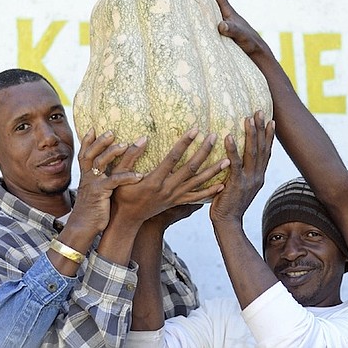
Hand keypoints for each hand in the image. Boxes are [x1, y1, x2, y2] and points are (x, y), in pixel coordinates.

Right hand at [68, 128, 143, 233]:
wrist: (83, 227)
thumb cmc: (92, 210)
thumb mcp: (94, 192)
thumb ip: (100, 180)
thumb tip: (110, 173)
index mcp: (86, 175)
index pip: (84, 153)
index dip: (87, 140)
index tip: (93, 127)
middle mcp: (87, 177)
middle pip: (91, 154)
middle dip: (101, 141)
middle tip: (112, 131)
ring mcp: (93, 184)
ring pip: (100, 163)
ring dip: (113, 153)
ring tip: (126, 145)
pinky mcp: (100, 194)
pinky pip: (114, 181)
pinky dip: (127, 177)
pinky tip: (139, 175)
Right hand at [109, 127, 228, 230]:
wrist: (127, 219)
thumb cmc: (121, 194)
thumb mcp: (119, 174)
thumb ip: (130, 156)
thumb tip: (143, 138)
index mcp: (154, 180)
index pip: (173, 157)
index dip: (185, 143)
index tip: (196, 129)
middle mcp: (168, 188)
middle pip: (190, 168)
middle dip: (204, 151)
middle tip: (214, 137)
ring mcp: (174, 197)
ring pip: (198, 183)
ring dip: (213, 171)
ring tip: (228, 160)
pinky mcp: (177, 203)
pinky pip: (197, 198)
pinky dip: (210, 192)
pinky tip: (222, 185)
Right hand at [195, 0, 271, 58]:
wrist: (256, 53)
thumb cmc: (250, 43)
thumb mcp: (241, 35)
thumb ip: (232, 30)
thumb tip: (220, 25)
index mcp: (229, 12)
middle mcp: (225, 16)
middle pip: (211, 0)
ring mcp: (223, 24)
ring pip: (208, 12)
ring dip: (198, 7)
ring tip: (185, 4)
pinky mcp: (221, 33)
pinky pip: (208, 24)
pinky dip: (200, 22)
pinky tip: (193, 25)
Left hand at [210, 111, 274, 227]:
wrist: (227, 223)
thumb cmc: (228, 203)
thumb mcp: (238, 186)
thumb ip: (239, 172)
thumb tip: (234, 159)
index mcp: (259, 176)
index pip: (267, 152)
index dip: (269, 136)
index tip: (271, 120)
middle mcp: (257, 176)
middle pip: (262, 148)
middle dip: (261, 128)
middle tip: (260, 111)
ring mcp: (249, 180)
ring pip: (252, 153)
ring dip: (250, 134)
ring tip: (248, 118)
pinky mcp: (237, 184)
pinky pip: (235, 163)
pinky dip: (233, 149)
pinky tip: (229, 136)